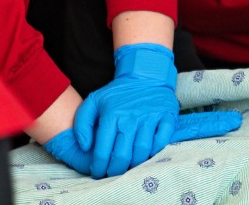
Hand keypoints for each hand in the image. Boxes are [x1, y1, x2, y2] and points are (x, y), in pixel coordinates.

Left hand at [72, 43, 239, 178]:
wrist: (145, 74)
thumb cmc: (118, 93)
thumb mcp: (94, 101)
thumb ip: (82, 124)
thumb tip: (85, 147)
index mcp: (111, 114)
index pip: (103, 152)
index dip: (98, 168)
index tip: (98, 172)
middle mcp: (131, 117)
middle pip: (122, 156)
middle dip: (114, 171)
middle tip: (112, 174)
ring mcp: (150, 117)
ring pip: (141, 152)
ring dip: (133, 164)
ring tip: (127, 166)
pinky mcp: (166, 116)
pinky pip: (161, 141)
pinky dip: (154, 151)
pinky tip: (146, 153)